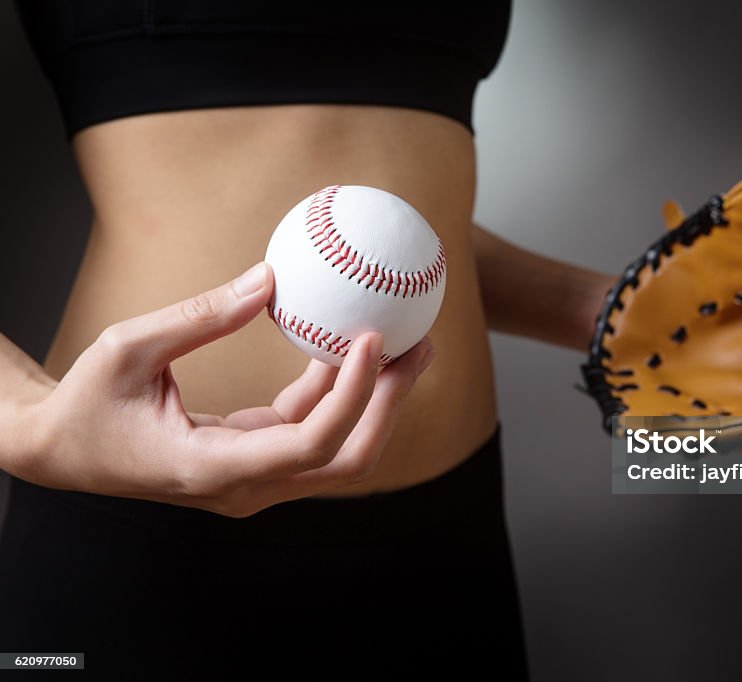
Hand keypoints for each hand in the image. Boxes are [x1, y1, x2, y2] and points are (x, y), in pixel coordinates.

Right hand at [8, 262, 435, 516]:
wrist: (63, 451)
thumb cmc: (87, 404)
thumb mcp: (128, 348)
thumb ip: (199, 317)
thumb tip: (268, 279)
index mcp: (213, 470)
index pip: (310, 444)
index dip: (354, 396)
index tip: (374, 340)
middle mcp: (245, 488)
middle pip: (346, 459)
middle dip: (390, 404)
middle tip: (419, 346)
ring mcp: (255, 481)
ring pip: (338, 452)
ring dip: (377, 401)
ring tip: (408, 344)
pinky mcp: (257, 462)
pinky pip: (311, 432)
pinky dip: (338, 393)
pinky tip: (353, 349)